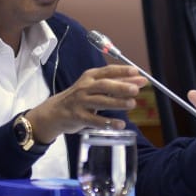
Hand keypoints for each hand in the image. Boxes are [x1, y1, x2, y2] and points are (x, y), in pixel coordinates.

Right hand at [26, 65, 146, 143]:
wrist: (55, 111)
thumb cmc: (80, 97)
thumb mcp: (94, 87)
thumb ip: (116, 83)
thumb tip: (140, 80)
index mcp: (90, 77)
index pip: (107, 71)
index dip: (122, 71)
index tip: (136, 72)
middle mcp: (85, 87)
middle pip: (103, 85)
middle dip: (120, 86)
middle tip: (136, 89)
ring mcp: (80, 102)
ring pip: (100, 101)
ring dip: (117, 102)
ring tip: (132, 104)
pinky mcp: (78, 117)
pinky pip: (94, 120)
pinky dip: (108, 122)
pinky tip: (120, 124)